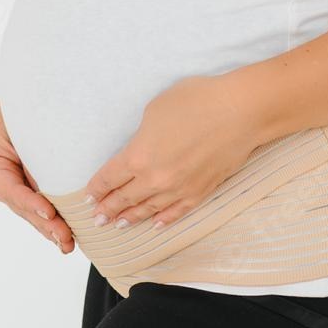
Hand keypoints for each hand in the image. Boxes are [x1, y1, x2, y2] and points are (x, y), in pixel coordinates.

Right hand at [0, 101, 72, 252]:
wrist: (35, 99)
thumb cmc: (27, 107)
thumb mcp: (26, 122)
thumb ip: (34, 142)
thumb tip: (55, 162)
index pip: (12, 189)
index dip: (30, 202)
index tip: (49, 212)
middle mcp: (1, 182)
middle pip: (24, 207)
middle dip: (45, 224)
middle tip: (64, 236)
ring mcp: (17, 189)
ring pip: (34, 214)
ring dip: (51, 230)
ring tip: (67, 242)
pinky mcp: (33, 191)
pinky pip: (42, 210)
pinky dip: (54, 223)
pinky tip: (66, 237)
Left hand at [79, 72, 259, 230]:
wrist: (239, 113)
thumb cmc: (196, 102)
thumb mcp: (155, 110)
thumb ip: (141, 136)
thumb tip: (140, 148)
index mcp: (138, 155)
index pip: (110, 177)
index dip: (97, 187)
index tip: (89, 195)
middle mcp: (155, 178)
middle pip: (125, 198)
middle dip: (108, 208)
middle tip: (96, 218)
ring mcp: (178, 189)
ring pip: (148, 209)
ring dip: (130, 218)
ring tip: (118, 225)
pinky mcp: (200, 192)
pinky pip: (175, 212)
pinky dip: (163, 220)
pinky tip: (154, 225)